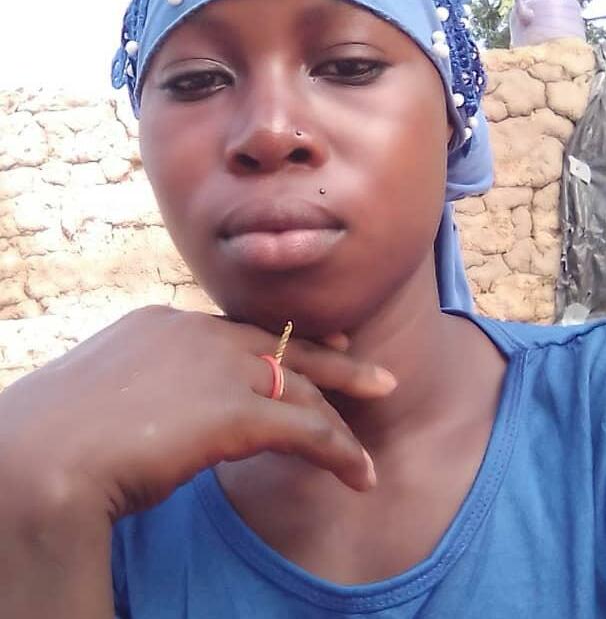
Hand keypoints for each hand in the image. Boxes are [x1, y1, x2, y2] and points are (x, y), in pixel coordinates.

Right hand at [1, 306, 395, 525]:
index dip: (281, 343)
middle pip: (282, 349)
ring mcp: (218, 368)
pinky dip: (338, 452)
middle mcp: (197, 335)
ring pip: (302, 389)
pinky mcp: (236, 410)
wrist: (40, 453)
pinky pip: (307, 430)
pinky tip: (358, 475)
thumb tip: (155, 415)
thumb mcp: (103, 395)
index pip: (239, 331)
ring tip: (366, 454)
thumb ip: (142, 391)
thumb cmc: (54, 434)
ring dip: (340, 422)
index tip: (316, 345)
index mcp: (162, 325)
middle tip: (371, 375)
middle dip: (333, 364)